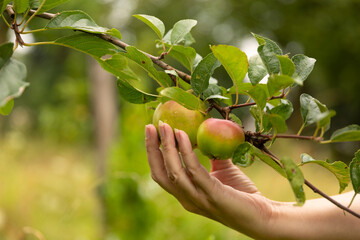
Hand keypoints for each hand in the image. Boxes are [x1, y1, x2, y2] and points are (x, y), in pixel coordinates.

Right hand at [145, 122, 276, 238]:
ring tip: (166, 126)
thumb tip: (205, 135)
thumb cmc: (243, 193)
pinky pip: (194, 171)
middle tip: (150, 126)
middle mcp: (188, 199)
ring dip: (167, 148)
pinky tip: (184, 135)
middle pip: (161, 174)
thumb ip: (212, 158)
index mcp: (187, 194)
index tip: (152, 132)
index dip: (153, 154)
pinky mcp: (212, 195)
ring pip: (174, 172)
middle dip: (152, 149)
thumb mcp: (223, 171)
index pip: (162, 174)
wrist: (265, 215)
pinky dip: (186, 152)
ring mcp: (198, 199)